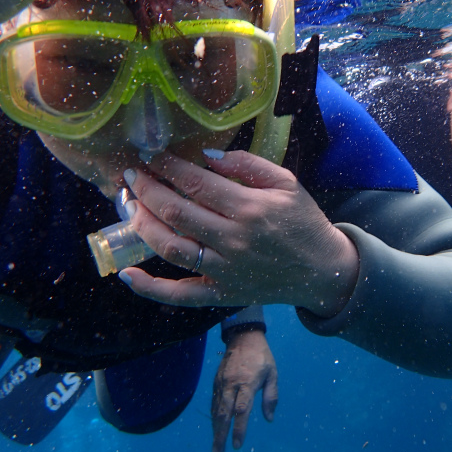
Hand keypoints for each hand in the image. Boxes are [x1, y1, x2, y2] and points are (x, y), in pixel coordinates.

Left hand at [119, 149, 358, 316]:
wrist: (323, 270)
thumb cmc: (304, 222)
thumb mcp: (287, 183)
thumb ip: (248, 165)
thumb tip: (206, 156)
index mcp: (251, 208)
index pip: (196, 183)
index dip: (166, 167)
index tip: (150, 155)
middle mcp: (234, 240)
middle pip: (176, 213)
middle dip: (146, 190)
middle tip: (131, 176)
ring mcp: (225, 271)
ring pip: (171, 249)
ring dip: (142, 226)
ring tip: (129, 206)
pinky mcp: (221, 295)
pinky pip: (179, 295)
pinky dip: (150, 287)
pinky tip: (127, 273)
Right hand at [211, 328, 277, 451]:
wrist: (243, 337)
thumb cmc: (261, 356)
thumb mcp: (273, 373)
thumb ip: (271, 396)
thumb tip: (269, 418)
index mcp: (247, 383)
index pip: (241, 410)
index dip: (239, 429)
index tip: (237, 445)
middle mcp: (232, 384)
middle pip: (224, 413)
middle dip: (221, 435)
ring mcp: (222, 383)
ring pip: (216, 409)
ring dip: (215, 429)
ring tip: (216, 445)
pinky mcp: (216, 381)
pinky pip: (214, 401)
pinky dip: (214, 416)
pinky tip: (215, 426)